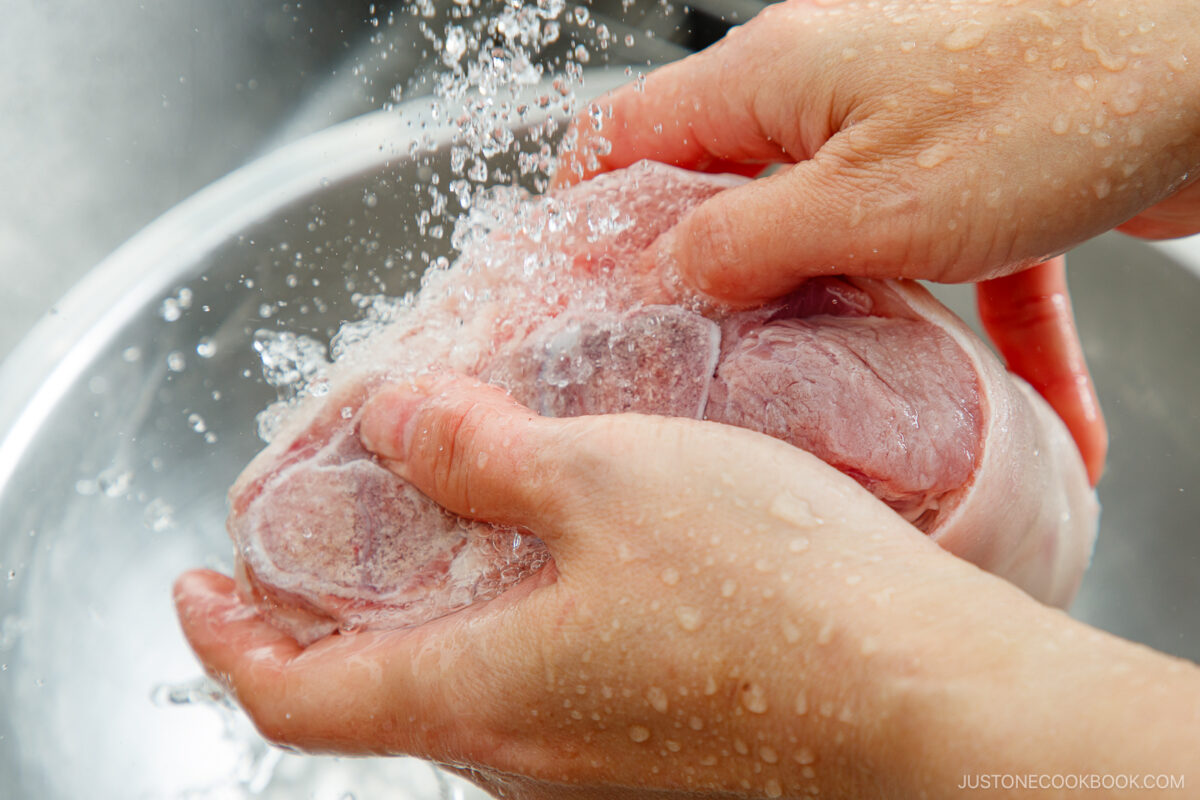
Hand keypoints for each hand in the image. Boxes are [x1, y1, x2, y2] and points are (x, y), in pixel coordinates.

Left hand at [175, 376, 1199, 797]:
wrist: (931, 708)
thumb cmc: (777, 598)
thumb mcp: (604, 479)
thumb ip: (479, 452)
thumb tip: (396, 425)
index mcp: (482, 697)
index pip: (292, 696)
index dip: (228, 639)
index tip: (200, 584)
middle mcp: (525, 760)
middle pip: (380, 698)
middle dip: (332, 622)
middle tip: (332, 542)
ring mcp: (598, 771)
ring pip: (471, 697)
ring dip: (434, 623)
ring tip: (452, 537)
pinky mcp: (666, 758)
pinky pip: (553, 699)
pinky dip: (522, 634)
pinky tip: (575, 571)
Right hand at [559, 0, 1199, 484]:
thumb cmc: (1048, 100)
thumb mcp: (865, 201)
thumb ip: (746, 241)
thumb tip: (667, 273)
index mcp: (773, 79)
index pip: (629, 136)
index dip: (587, 216)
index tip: (574, 299)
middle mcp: (829, 99)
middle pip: (728, 201)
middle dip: (715, 293)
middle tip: (702, 383)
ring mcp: (906, 135)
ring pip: (839, 249)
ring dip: (850, 334)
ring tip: (840, 418)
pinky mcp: (986, 180)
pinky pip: (964, 273)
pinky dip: (989, 341)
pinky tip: (1043, 424)